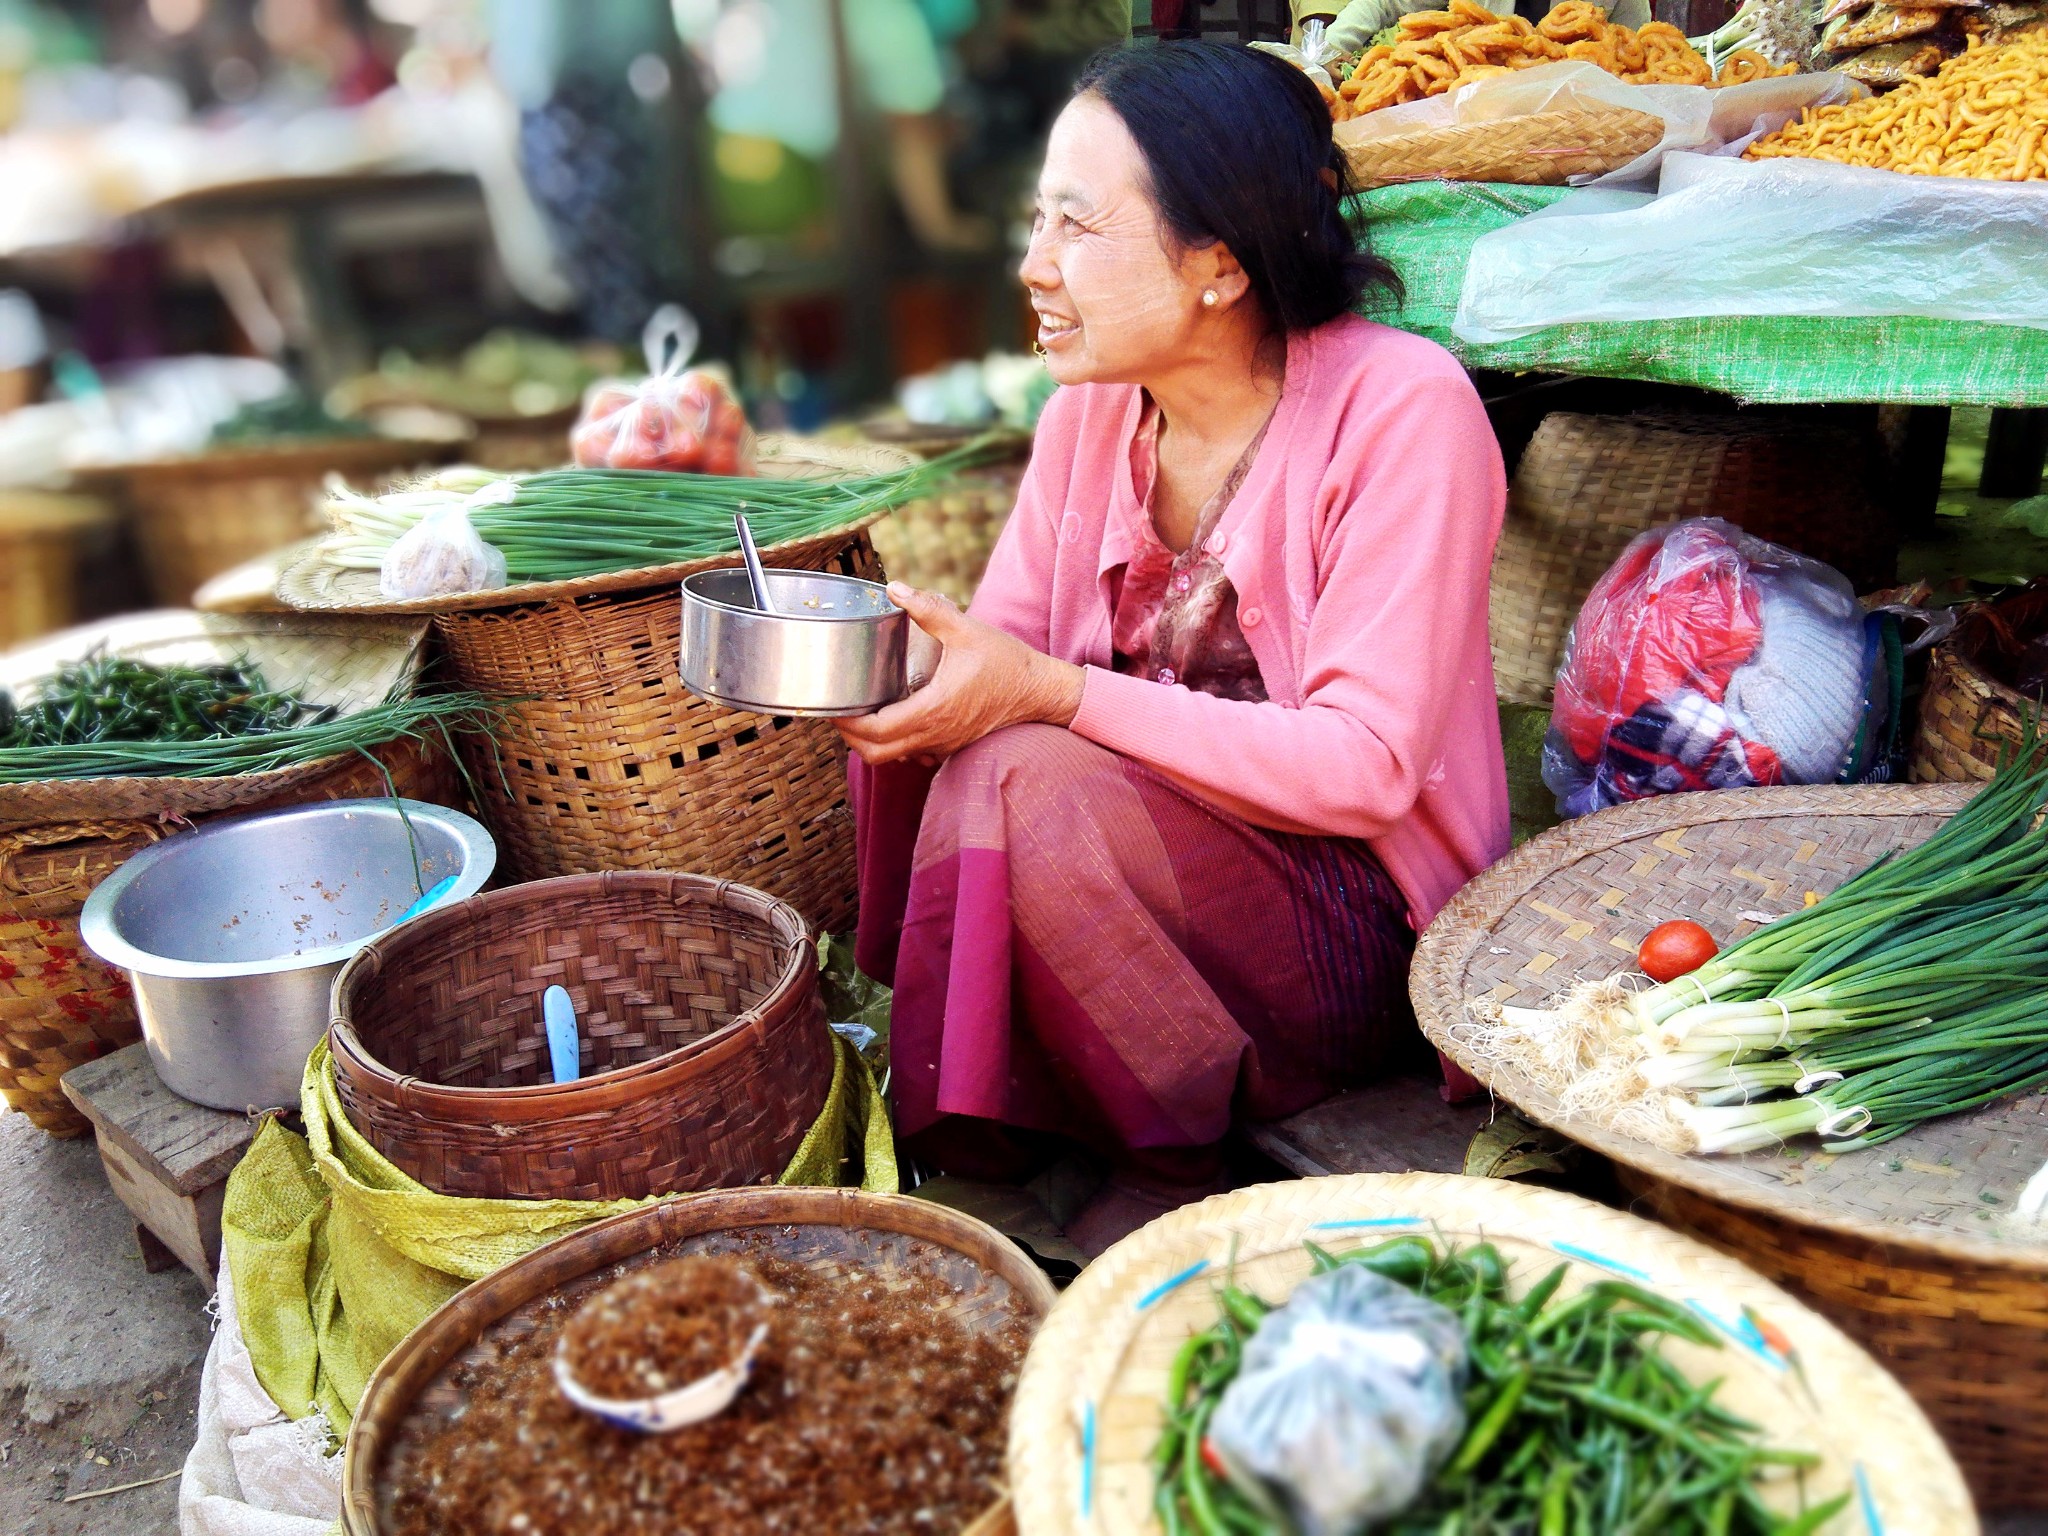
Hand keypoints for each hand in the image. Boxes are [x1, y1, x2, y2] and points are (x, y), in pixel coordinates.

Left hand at [836, 583, 1083, 766]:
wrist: (1040, 691)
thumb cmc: (1006, 662)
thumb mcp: (966, 629)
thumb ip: (928, 609)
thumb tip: (894, 588)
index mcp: (933, 710)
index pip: (875, 731)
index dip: (846, 722)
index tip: (831, 704)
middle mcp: (935, 734)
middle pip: (875, 754)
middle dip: (850, 736)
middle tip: (838, 708)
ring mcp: (943, 744)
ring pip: (892, 758)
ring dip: (869, 741)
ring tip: (859, 711)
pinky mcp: (951, 744)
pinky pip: (912, 754)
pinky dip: (894, 743)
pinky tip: (891, 716)